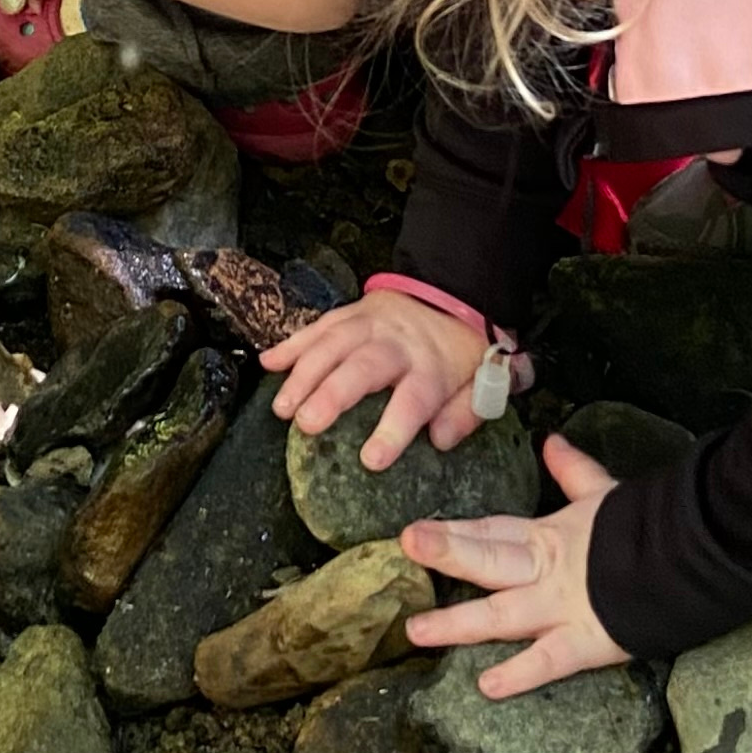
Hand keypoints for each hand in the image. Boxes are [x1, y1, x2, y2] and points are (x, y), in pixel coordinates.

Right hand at [264, 291, 485, 463]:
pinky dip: (291, 344)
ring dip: (304, 373)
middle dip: (332, 394)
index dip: (393, 429)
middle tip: (306, 424)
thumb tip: (441, 440)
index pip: (414, 399)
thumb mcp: (482, 382)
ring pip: (333, 344)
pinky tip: (269, 363)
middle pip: (364, 367)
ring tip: (282, 407)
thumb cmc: (459, 351)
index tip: (371, 459)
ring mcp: (369, 324)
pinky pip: (317, 326)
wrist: (451, 293)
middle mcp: (397, 343)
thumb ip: (465, 413)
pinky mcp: (349, 313)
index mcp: (433, 367)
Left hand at [402, 437, 630, 697]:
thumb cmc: (651, 526)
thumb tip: (552, 441)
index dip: (452, 530)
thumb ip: (573, 471)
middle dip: (447, 552)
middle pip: (490, 559)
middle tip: (405, 544)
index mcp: (549, 538)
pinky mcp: (590, 640)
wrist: (698, 553)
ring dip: (458, 624)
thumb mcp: (605, 493)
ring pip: (503, 614)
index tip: (410, 532)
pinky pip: (549, 661)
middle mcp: (547, 571)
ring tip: (415, 631)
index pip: (492, 531)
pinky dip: (520, 674)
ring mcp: (564, 607)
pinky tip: (487, 686)